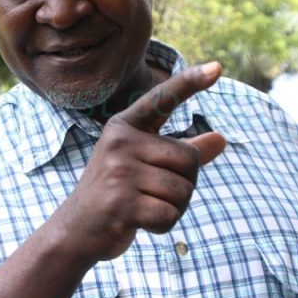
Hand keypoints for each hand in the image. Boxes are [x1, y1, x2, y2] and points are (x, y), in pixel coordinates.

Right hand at [50, 62, 226, 264]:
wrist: (75, 230)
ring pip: (183, 191)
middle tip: (153, 194)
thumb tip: (222, 138)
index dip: (190, 83)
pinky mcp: (121, 203)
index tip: (218, 67)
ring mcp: (118, 172)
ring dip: (174, 208)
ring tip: (144, 207)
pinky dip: (163, 225)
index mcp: (124, 127)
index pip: (162, 99)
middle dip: (184, 184)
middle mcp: (120, 143)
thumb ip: (182, 151)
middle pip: (189, 160)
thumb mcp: (144, 165)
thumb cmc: (115, 193)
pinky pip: (169, 215)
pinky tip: (140, 223)